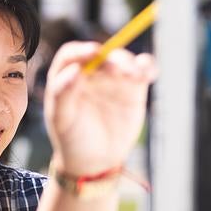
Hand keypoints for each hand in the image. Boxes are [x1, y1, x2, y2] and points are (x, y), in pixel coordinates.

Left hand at [43, 42, 156, 177]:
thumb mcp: (62, 119)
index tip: (93, 53)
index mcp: (68, 76)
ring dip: (131, 64)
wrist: (96, 160)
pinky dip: (148, 67)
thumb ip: (62, 94)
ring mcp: (114, 78)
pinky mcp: (134, 87)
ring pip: (125, 60)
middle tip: (116, 70)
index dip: (81, 51)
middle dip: (111, 59)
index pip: (72, 55)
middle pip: (103, 55)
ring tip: (135, 76)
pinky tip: (149, 74)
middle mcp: (91, 73)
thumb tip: (74, 70)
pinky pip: (143, 70)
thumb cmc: (72, 138)